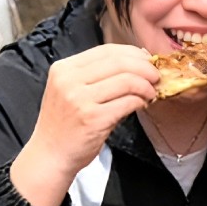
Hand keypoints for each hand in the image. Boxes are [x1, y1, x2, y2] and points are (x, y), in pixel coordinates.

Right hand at [13, 44, 158, 205]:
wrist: (50, 155)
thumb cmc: (64, 125)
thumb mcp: (70, 91)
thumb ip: (95, 76)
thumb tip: (135, 64)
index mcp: (64, 68)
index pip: (106, 50)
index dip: (132, 53)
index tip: (147, 60)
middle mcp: (69, 80)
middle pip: (119, 62)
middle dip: (145, 68)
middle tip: (156, 77)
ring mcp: (80, 100)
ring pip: (127, 80)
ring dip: (146, 86)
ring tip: (151, 93)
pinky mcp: (93, 119)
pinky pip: (128, 102)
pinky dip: (141, 101)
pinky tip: (142, 105)